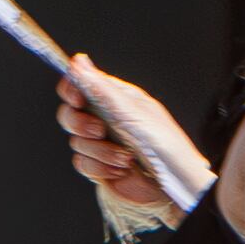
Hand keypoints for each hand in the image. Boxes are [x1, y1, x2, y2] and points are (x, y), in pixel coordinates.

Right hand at [57, 58, 204, 222]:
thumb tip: (78, 61)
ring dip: (100, 153)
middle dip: (81, 125)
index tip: (77, 100)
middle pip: (70, 115)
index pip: (80, 85)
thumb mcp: (130, 110)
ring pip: (76, 143)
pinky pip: (82, 164)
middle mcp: (106, 119)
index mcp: (115, 99)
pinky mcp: (100, 166)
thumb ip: (99, 87)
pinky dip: (100, 168)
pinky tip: (120, 169)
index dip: (72, 90)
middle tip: (100, 131)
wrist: (174, 183)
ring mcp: (102, 143)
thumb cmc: (164, 143)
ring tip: (125, 157)